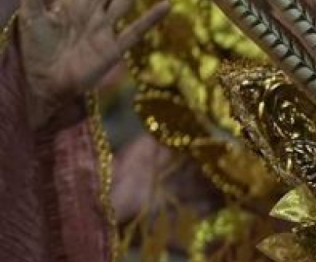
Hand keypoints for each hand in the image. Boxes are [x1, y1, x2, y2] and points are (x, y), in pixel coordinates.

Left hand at [18, 0, 168, 128]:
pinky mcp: (114, 48)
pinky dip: (151, 18)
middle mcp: (93, 13)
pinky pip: (136, 31)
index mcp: (73, 4)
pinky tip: (166, 5)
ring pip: (124, 3)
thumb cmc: (37, 50)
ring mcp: (105, 29)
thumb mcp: (32, 16)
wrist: (46, 81)